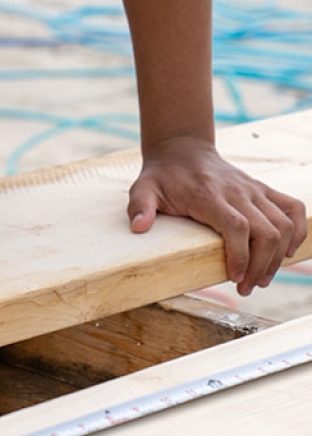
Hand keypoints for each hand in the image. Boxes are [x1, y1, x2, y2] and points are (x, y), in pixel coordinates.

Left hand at [128, 135, 306, 295]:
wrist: (182, 148)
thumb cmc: (163, 175)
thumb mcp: (143, 187)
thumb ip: (139, 206)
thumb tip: (139, 227)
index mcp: (208, 194)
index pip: (236, 226)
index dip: (240, 256)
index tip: (234, 278)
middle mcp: (236, 191)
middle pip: (265, 231)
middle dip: (260, 266)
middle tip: (246, 287)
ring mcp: (252, 189)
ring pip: (283, 225)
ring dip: (278, 257)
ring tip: (261, 278)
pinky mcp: (262, 189)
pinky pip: (293, 208)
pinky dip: (298, 231)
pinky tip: (286, 252)